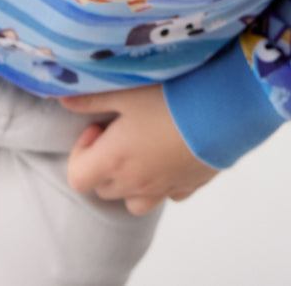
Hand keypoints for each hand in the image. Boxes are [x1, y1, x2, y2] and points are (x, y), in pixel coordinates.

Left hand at [61, 84, 217, 214]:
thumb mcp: (128, 89)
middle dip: (104, 161)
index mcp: (114, 160)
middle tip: (121, 129)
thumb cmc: (172, 95)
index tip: (99, 127)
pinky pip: (168, 194)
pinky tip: (172, 150)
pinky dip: (163, 180)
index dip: (81, 152)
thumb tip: (64, 99)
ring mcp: (164, 188)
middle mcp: (136, 182)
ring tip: (144, 146)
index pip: (77, 177)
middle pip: (104, 188)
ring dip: (131, 178)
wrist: (226, 107)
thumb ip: (92, 97)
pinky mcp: (190, 185)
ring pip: (134, 200)